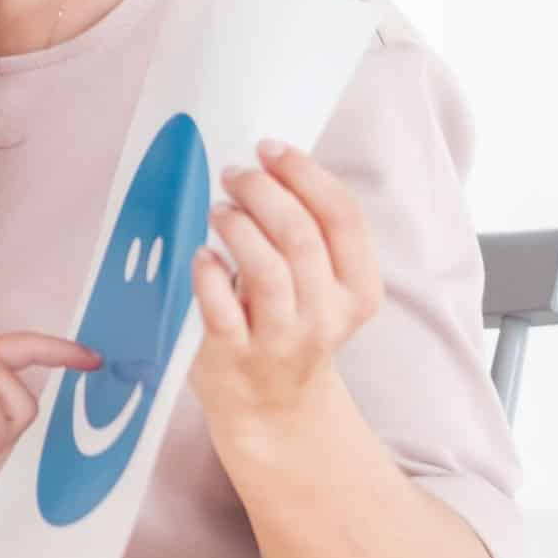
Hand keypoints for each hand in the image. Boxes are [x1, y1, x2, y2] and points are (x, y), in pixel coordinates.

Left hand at [190, 140, 382, 427]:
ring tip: (218, 210)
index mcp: (357, 289)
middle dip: (263, 191)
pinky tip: (200, 255)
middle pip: (301, 236)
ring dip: (238, 226)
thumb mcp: (320, 286)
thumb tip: (269, 165)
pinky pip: (222, 309)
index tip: (271, 148)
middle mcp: (325, 315)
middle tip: (234, 174)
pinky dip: (209, 274)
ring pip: (267, 270)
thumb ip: (308, 235)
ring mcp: (281, 339)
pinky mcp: (235, 356)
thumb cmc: (289, 327)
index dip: (305, 174)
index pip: (343, 217)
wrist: (273, 408)